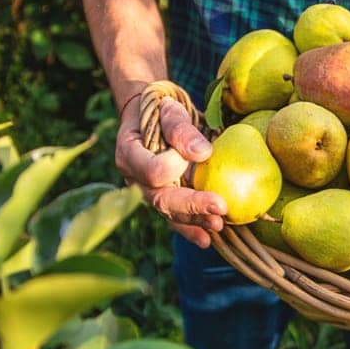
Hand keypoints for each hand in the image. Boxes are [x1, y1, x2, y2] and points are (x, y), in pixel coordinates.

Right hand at [115, 86, 227, 247]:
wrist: (153, 115)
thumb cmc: (160, 108)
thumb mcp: (168, 109)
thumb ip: (180, 128)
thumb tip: (203, 153)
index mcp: (129, 154)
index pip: (152, 170)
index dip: (175, 166)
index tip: (197, 152)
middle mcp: (135, 179)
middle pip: (161, 200)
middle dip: (192, 205)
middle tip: (220, 207)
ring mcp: (148, 192)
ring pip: (169, 213)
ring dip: (195, 221)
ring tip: (219, 225)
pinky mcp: (164, 200)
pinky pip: (175, 219)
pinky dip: (191, 229)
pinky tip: (208, 240)